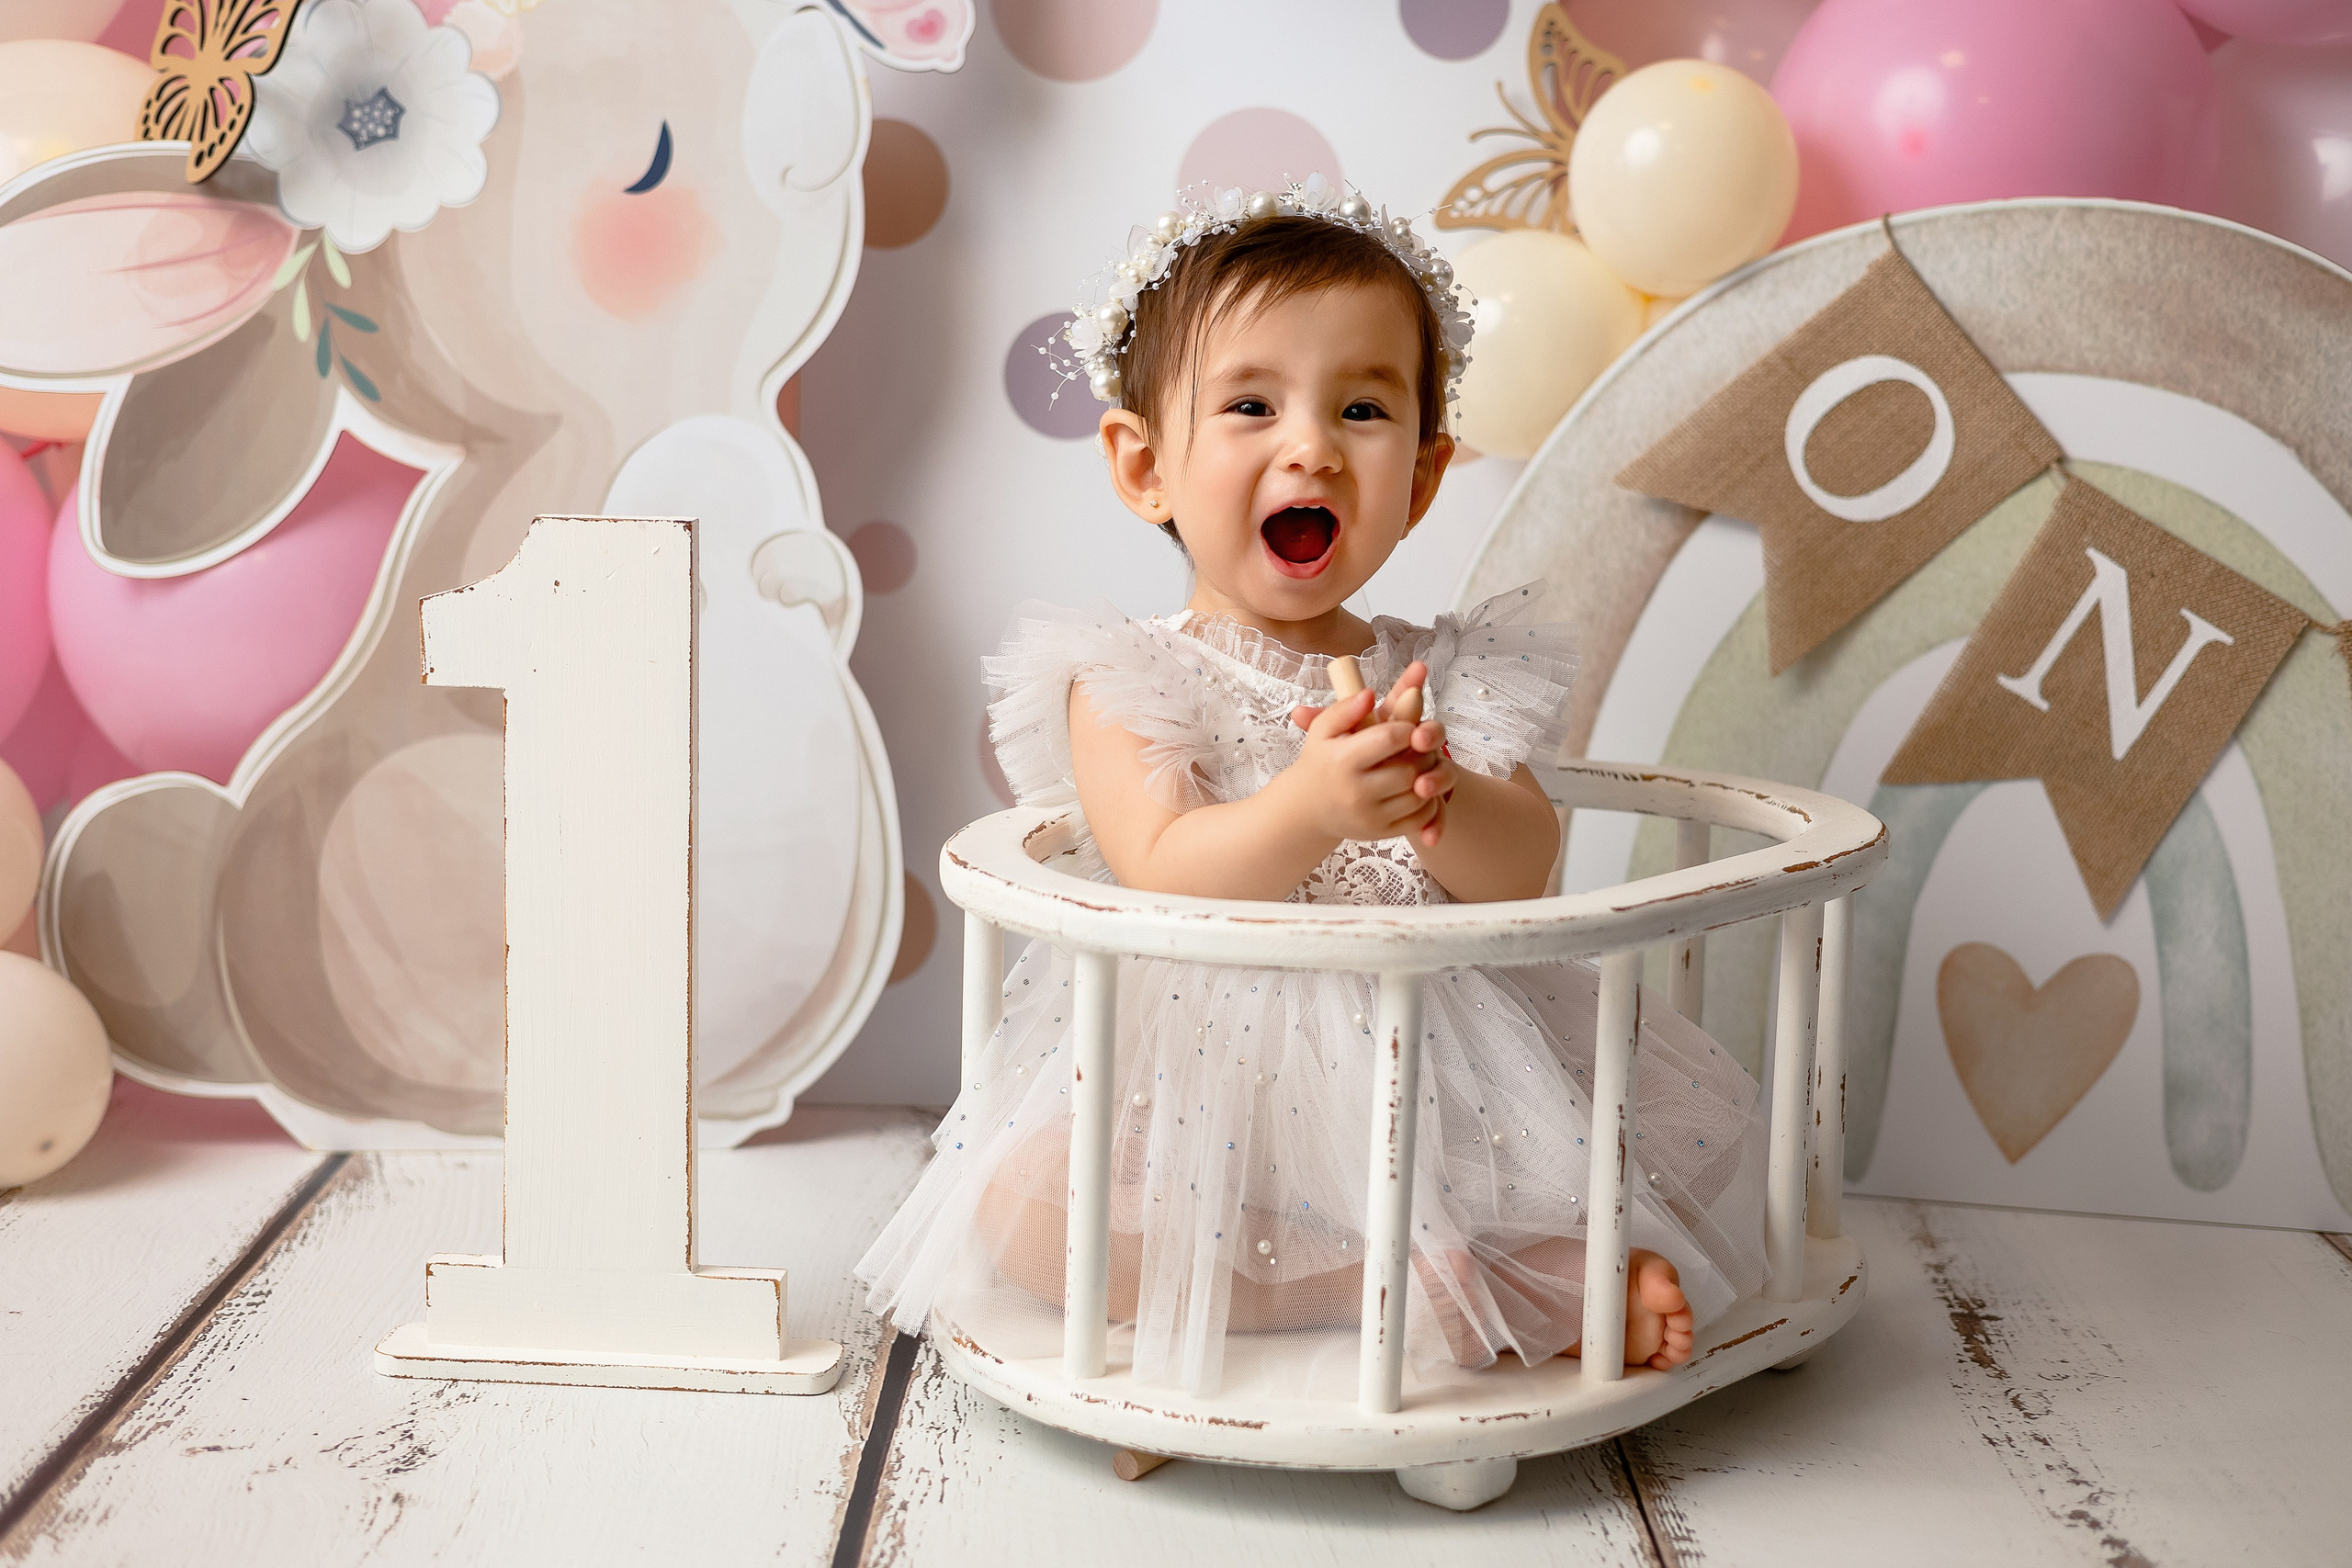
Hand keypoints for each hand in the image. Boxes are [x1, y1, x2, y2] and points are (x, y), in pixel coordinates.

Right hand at [1284, 662, 1452, 845]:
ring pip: (1420, 795)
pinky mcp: (1381, 833)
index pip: (1390, 738)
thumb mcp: (1323, 730)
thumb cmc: (1321, 762)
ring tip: (1418, 763)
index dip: (1408, 728)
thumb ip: (1345, 708)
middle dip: (1423, 753)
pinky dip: (1428, 801)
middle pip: (1410, 768)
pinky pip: (1420, 817)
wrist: (1306, 808)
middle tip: (1419, 746)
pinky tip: (1418, 786)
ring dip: (1428, 776)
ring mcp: (1370, 816)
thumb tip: (1370, 694)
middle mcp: (1356, 792)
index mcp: (1342, 761)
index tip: (1407, 727)